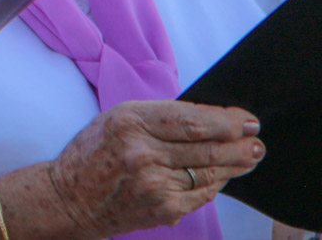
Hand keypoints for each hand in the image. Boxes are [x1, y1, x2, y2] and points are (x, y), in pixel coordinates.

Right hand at [47, 100, 262, 237]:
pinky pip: (203, 193)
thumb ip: (159, 117)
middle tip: (255, 139)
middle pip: (208, 148)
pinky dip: (215, 182)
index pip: (192, 120)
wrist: (70, 198)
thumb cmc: (93, 153)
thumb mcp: (117, 119)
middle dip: (240, 143)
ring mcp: (156, 185)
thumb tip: (208, 119)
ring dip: (235, 164)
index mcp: (130, 123)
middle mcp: (143, 154)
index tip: (245, 118)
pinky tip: (221, 174)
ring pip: (210, 172)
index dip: (226, 120)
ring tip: (249, 155)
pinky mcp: (165, 208)